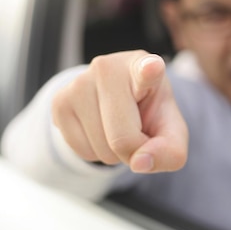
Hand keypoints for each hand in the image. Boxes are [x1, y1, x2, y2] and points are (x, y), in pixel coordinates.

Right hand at [52, 51, 187, 172]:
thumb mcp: (171, 132)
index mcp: (144, 67)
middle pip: (122, 137)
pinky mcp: (59, 101)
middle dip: (133, 151)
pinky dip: (94, 153)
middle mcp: (109, 68)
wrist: (119, 102)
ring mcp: (79, 82)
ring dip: (113, 153)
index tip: (153, 67)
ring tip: (118, 127)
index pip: (146, 70)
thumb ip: (170, 151)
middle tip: (137, 133)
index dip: (150, 70)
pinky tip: (100, 130)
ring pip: (100, 148)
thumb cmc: (149, 113)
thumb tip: (139, 162)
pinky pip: (80, 151)